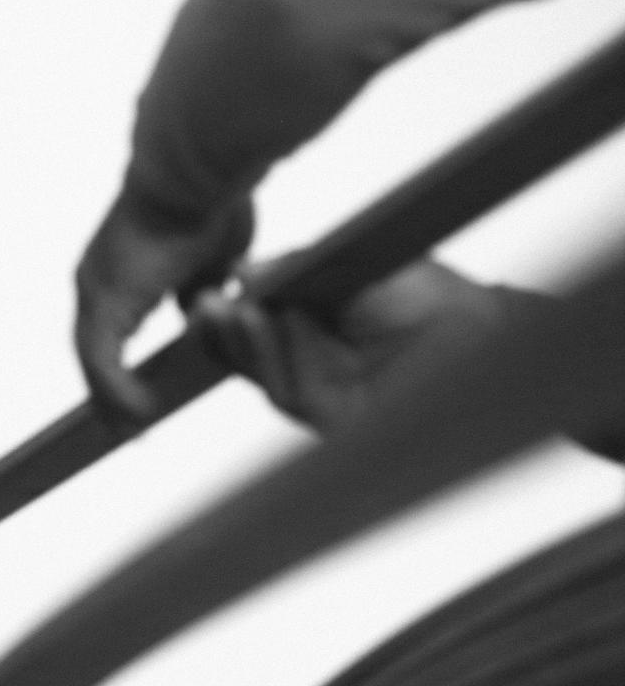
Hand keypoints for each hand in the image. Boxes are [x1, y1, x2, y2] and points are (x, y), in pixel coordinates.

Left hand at [73, 189, 253, 428]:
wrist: (198, 171)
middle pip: (94, 352)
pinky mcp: (105, 298)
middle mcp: (97, 279)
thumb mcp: (210, 256)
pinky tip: (139, 415)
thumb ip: (198, 287)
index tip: (138, 398)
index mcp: (120, 270)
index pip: (109, 332)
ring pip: (93, 361)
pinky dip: (117, 391)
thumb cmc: (211, 199)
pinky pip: (103, 360)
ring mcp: (96, 287)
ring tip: (128, 433)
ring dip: (109, 400)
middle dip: (108, 393)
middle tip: (123, 430)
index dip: (120, 369)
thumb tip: (199, 308)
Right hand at [193, 258, 510, 432]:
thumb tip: (244, 272)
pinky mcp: (330, 417)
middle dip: (222, 329)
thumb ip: (296, 269)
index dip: (228, 310)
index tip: (209, 289)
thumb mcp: (350, 267)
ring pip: (262, 371)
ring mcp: (319, 390)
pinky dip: (277, 354)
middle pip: (247, 352)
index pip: (254, 321)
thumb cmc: (433, 298)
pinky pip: (289, 388)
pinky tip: (268, 320)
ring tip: (229, 307)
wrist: (482, 335)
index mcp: (314, 323)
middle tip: (203, 303)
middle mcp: (312, 359)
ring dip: (243, 340)